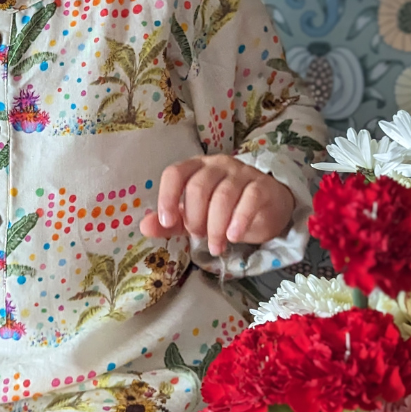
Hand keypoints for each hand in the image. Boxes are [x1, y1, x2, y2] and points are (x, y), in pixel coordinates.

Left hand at [139, 154, 294, 256]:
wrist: (265, 208)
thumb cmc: (224, 210)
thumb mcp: (194, 217)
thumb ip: (170, 222)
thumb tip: (145, 227)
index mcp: (195, 168)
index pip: (175, 173)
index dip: (167, 196)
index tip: (167, 222)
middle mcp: (216, 165)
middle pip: (199, 187)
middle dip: (195, 218)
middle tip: (198, 236)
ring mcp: (241, 173)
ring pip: (223, 195)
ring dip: (216, 226)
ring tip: (215, 246)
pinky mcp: (261, 186)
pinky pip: (249, 199)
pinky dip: (239, 220)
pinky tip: (234, 236)